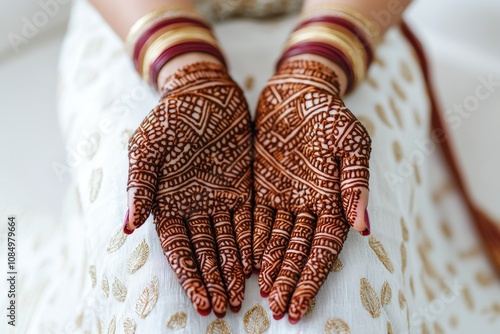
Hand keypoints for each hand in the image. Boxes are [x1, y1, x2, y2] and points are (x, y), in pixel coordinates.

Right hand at [126, 62, 252, 316]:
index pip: (179, 249)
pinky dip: (251, 242)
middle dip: (214, 281)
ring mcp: (219, 198)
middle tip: (225, 308)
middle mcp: (194, 207)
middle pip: (205, 252)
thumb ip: (139, 184)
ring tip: (240, 296)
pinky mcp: (243, 187)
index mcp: (167, 202)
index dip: (190, 276)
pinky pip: (248, 220)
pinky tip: (257, 263)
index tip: (202, 302)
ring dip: (233, 269)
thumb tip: (128, 227)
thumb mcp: (146, 146)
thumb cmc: (169, 117)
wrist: (203, 92)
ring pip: (228, 242)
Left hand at [252, 59, 370, 321]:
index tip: (300, 304)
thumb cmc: (329, 114)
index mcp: (333, 199)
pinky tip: (245, 264)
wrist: (298, 91)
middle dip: (289, 282)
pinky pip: (255, 219)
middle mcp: (308, 204)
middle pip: (298, 252)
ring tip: (262, 295)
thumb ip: (356, 183)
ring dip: (270, 269)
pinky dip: (251, 242)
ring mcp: (283, 197)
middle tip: (278, 311)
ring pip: (275, 241)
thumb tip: (364, 227)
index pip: (322, 249)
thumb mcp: (350, 142)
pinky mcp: (261, 186)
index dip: (311, 278)